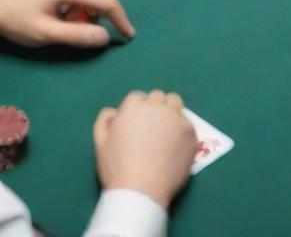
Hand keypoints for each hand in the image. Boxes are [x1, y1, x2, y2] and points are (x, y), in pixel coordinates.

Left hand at [0, 0, 133, 47]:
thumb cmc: (16, 22)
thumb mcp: (48, 34)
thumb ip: (79, 35)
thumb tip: (106, 37)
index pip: (105, 0)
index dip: (120, 18)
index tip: (128, 36)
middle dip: (108, 14)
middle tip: (103, 36)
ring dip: (94, 11)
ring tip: (77, 29)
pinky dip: (85, 6)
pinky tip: (69, 19)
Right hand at [93, 90, 196, 210]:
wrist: (142, 193)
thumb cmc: (118, 169)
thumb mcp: (100, 143)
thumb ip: (104, 120)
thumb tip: (114, 111)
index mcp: (134, 107)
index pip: (138, 97)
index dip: (137, 111)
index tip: (137, 125)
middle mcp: (156, 107)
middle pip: (157, 97)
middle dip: (154, 108)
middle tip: (152, 129)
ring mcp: (175, 118)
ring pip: (175, 103)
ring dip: (170, 111)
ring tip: (167, 131)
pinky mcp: (190, 132)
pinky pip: (187, 122)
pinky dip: (182, 129)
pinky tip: (176, 144)